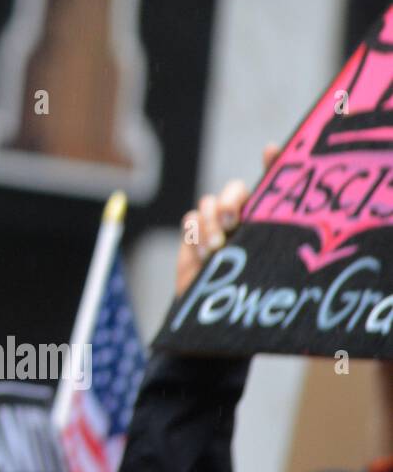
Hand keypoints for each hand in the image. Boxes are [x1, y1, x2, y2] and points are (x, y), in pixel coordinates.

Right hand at [174, 143, 279, 296]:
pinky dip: (195, 233)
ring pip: (208, 203)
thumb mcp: (272, 268)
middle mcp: (243, 218)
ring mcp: (216, 225)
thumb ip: (274, 238)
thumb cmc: (254, 295)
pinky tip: (204, 255)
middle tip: (232, 221)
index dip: (272, 162)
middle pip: (234, 190)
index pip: (271, 184)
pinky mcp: (193, 236)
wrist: (220, 319)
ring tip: (215, 249)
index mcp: (267, 220)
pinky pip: (189, 220)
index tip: (271, 151)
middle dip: (230, 200)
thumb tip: (282, 199)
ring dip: (210, 223)